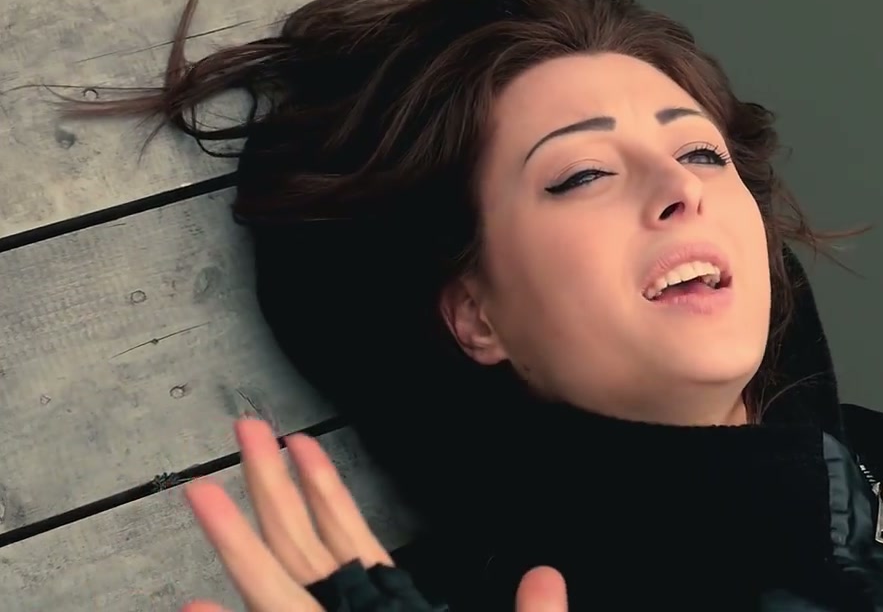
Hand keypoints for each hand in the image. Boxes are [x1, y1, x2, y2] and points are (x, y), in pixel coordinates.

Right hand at [183, 418, 568, 610]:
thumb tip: (548, 573)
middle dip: (270, 491)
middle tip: (241, 429)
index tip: (299, 444)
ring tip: (203, 490)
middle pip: (302, 548)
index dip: (325, 493)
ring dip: (238, 541)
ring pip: (277, 589)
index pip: (351, 542)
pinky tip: (193, 605)